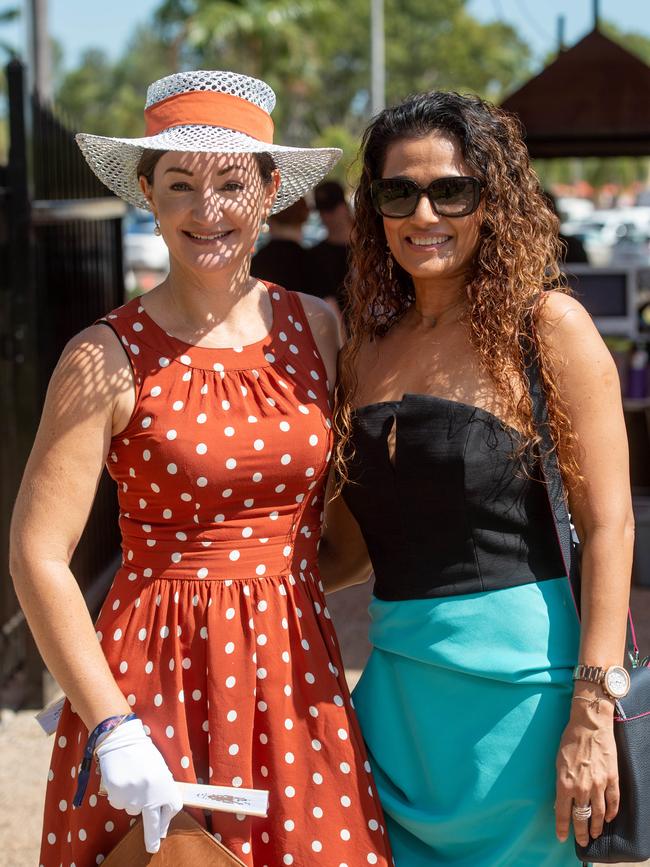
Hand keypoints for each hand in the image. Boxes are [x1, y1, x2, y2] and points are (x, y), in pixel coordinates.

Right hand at [96, 718, 182, 852]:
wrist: (121, 741)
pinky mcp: (115, 796)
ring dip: (133, 801)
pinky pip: (119, 803)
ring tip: (132, 780)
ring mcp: (131, 796)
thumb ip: (162, 790)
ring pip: (132, 809)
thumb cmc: (143, 754)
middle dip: (153, 838)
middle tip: (153, 848)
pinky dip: (120, 796)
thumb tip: (161, 813)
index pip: (172, 808)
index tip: (161, 835)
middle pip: (151, 822)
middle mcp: (149, 794)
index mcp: (164, 785)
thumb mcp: (159, 769)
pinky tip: (121, 780)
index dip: (166, 820)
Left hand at [555, 693, 618, 847]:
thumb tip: (562, 800)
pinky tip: (608, 818)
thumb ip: (561, 782)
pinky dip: (611, 813)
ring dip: (596, 827)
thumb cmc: (570, 740)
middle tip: (581, 841)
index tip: (561, 837)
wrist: (590, 725)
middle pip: (582, 817)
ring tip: (594, 834)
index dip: (562, 827)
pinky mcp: (612, 779)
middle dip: (580, 832)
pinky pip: (613, 802)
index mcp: (565, 783)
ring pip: (599, 814)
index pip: (563, 813)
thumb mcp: (558, 762)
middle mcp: (582, 788)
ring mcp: (599, 785)